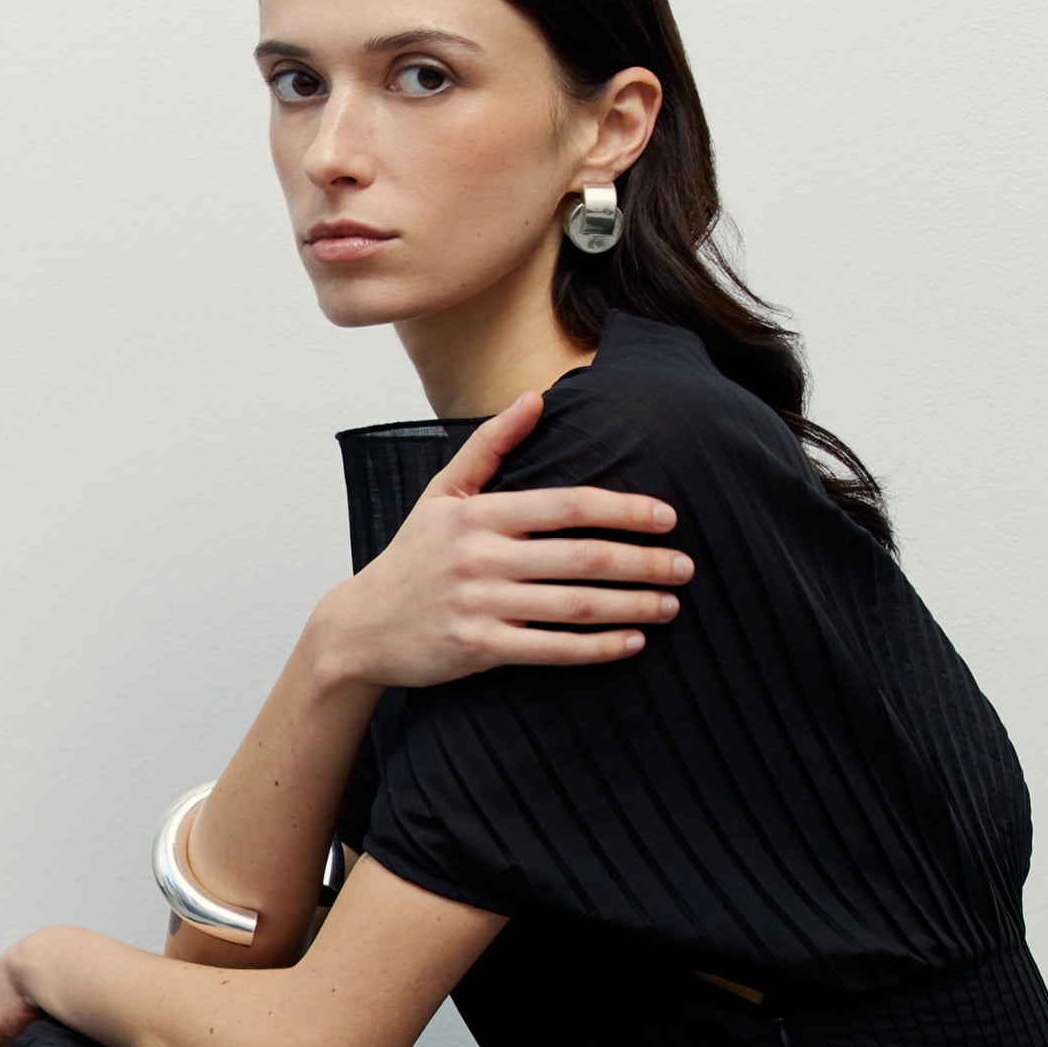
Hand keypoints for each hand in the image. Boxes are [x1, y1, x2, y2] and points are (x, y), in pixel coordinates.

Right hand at [313, 389, 691, 693]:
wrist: (361, 627)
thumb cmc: (412, 556)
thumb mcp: (442, 493)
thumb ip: (491, 445)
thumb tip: (535, 397)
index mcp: (479, 513)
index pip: (567, 506)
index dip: (624, 510)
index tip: (667, 518)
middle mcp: (481, 557)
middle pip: (581, 557)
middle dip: (643, 562)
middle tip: (686, 567)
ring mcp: (480, 605)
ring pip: (573, 606)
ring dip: (631, 606)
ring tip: (670, 605)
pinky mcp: (478, 648)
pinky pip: (551, 650)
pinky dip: (597, 648)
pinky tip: (631, 643)